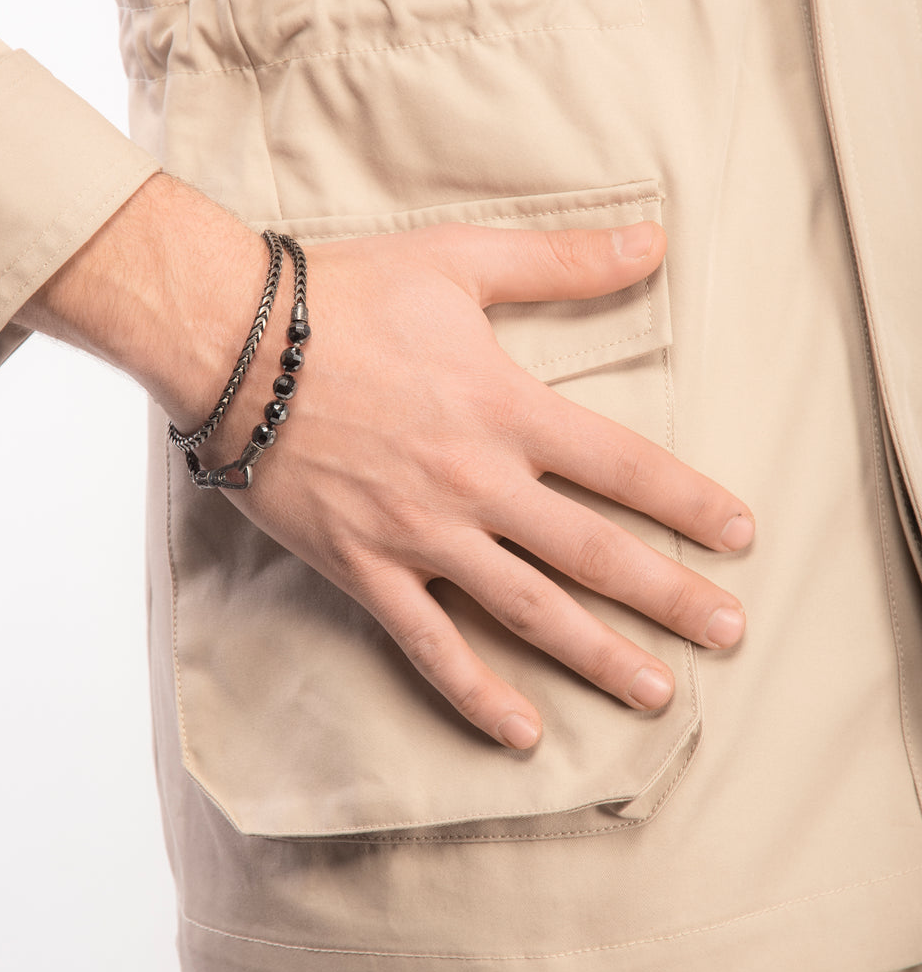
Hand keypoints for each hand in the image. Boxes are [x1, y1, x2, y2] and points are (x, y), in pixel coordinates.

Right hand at [204, 218, 753, 749]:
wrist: (231, 339)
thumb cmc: (344, 294)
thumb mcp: (459, 260)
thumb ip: (561, 261)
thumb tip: (652, 240)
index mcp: (507, 408)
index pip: (625, 467)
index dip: (689, 503)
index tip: (740, 536)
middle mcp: (477, 483)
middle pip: (594, 553)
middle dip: (670, 596)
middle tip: (731, 631)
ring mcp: (421, 534)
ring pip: (529, 612)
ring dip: (600, 656)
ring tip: (660, 692)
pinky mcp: (364, 568)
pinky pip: (429, 645)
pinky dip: (476, 693)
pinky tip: (523, 731)